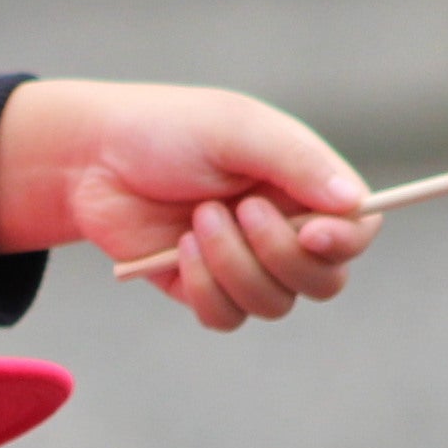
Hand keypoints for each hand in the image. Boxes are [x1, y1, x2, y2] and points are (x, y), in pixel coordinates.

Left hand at [0, 80, 377, 331]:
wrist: (91, 160)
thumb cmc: (168, 131)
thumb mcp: (235, 129)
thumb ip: (298, 162)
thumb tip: (355, 203)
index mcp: (302, 185)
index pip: (356, 230)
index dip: (344, 240)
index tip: (312, 231)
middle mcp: (283, 230)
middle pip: (324, 281)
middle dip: (281, 255)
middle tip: (240, 209)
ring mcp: (246, 264)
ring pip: (275, 304)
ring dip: (234, 265)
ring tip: (196, 219)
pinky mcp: (205, 290)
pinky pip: (227, 317)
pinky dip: (204, 287)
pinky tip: (178, 250)